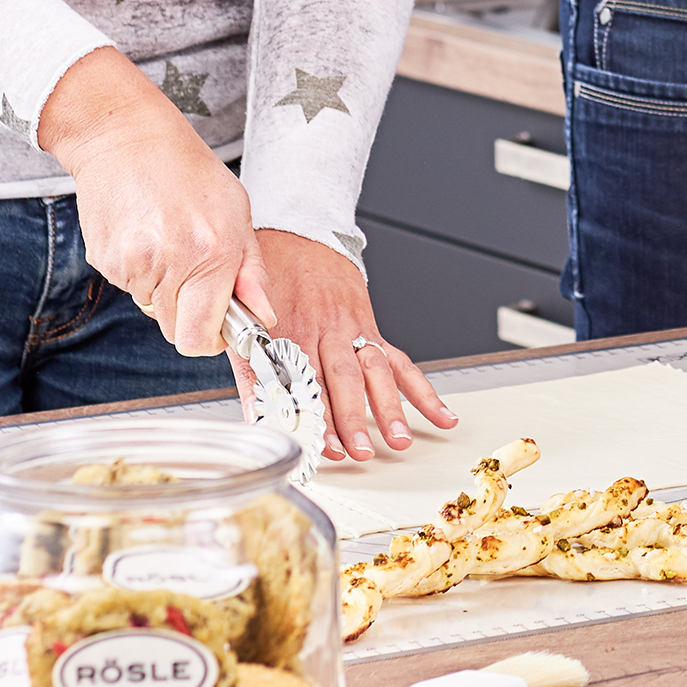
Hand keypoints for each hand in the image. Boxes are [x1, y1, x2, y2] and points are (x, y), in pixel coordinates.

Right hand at [38, 46, 272, 357]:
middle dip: (188, 314)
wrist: (127, 137)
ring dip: (164, 289)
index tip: (218, 320)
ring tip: (168, 240)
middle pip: (175, 332)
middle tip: (194, 273)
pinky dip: (140, 273)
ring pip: (152, 309)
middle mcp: (171, 262)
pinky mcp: (104, 261)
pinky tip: (146, 235)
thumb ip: (252, 272)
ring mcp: (132, 263)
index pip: (201, 338)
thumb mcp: (237, 212)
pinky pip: (130, 287)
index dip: (212, 336)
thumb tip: (264, 318)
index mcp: (212, 251)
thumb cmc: (188, 170)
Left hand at [252, 229, 457, 461]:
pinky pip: (400, 361)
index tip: (315, 444)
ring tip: (398, 439)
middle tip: (359, 450)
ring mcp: (353, 330)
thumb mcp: (247, 317)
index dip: (311, 413)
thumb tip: (255, 418)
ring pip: (375, 370)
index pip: (303, 378)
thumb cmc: (271, 277)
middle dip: (352, 416)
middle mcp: (327, 330)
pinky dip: (422, 390)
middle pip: (342, 377)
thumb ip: (250, 367)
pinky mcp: (371, 331)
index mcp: (292, 328)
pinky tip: (440, 415)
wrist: (301, 235)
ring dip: (388, 406)